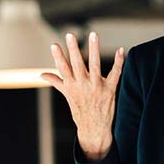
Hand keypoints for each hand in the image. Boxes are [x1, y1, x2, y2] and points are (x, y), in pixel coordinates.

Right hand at [40, 31, 124, 160]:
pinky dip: (119, 62)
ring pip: (95, 65)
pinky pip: (115, 73)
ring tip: (93, 35)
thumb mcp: (67, 95)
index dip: (58, 57)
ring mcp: (97, 87)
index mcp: (71, 86)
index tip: (54, 45)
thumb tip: (42, 74)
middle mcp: (83, 85)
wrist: (94, 128)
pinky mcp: (110, 89)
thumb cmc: (80, 110)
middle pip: (77, 64)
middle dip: (73, 49)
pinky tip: (121, 50)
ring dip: (94, 49)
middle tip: (70, 35)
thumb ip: (56, 81)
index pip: (63, 68)